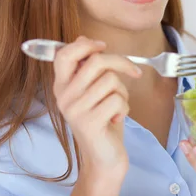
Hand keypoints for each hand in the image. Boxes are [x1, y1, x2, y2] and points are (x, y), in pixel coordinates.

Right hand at [52, 36, 141, 174]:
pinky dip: (125, 107)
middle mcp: (64, 96)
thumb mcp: (93, 89)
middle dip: (121, 63)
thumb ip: (87, 66)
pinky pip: (117, 99)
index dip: (85, 45)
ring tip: (117, 104)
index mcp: (62, 85)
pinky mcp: (89, 122)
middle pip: (96, 62)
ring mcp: (75, 110)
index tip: (102, 46)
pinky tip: (116, 118)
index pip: (64, 54)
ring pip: (110, 80)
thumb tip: (84, 38)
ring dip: (123, 91)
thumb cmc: (102, 119)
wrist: (103, 157)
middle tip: (133, 72)